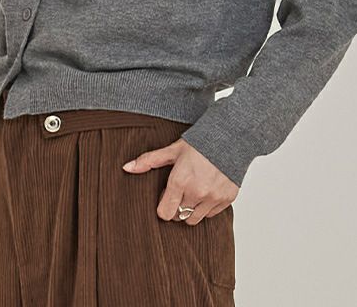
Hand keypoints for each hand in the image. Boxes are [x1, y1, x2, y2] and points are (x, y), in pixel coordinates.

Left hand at [122, 138, 239, 224]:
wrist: (230, 137)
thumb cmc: (200, 143)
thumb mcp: (172, 150)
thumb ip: (149, 161)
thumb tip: (127, 167)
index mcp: (180, 181)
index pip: (165, 213)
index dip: (163, 205)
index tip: (168, 193)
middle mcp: (196, 192)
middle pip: (178, 217)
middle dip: (177, 206)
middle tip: (181, 189)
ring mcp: (212, 198)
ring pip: (194, 219)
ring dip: (191, 209)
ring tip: (193, 190)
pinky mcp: (226, 200)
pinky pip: (211, 215)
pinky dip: (207, 207)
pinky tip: (207, 189)